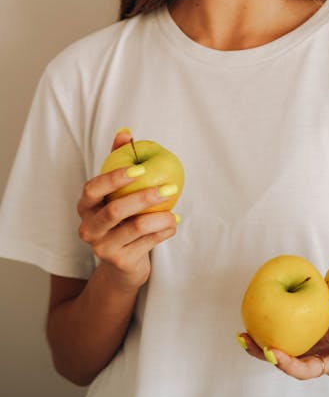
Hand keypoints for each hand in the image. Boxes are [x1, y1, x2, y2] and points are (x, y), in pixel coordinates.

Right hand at [77, 129, 178, 291]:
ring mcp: (102, 248)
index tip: (141, 169)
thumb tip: (125, 132)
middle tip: (170, 188)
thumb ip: (118, 160)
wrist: (122, 264)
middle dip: (145, 197)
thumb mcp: (116, 191)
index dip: (114, 178)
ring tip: (175, 211)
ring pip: (136, 227)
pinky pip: (149, 242)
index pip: (92, 188)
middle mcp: (88, 228)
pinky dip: (165, 231)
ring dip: (162, 217)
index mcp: (85, 206)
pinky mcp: (120, 262)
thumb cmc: (121, 218)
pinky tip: (173, 223)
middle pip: (115, 210)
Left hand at [238, 290, 328, 378]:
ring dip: (266, 353)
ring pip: (289, 363)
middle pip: (310, 370)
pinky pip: (280, 349)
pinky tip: (243, 333)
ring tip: (245, 339)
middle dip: (291, 364)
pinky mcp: (303, 349)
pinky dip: (261, 344)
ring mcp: (315, 358)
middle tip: (274, 350)